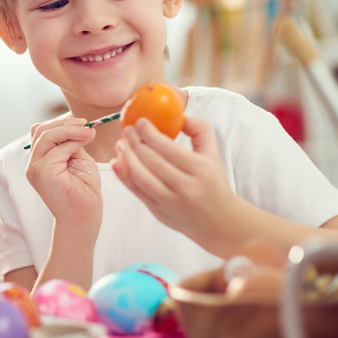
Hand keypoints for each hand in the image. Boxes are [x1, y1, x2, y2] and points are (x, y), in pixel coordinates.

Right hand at [26, 117, 102, 224]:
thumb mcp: (77, 158)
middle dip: (65, 123)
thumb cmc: (83, 190)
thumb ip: (71, 142)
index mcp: (39, 159)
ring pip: (46, 136)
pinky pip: (57, 149)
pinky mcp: (42, 173)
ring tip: (88, 132)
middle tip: (87, 125)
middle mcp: (33, 163)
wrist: (84, 216)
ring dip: (70, 130)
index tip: (83, 123)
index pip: (41, 131)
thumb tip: (77, 123)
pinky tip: (84, 146)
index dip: (60, 122)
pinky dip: (72, 144)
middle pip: (41, 130)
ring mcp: (35, 168)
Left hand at [111, 116, 237, 238]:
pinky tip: (117, 163)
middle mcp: (186, 187)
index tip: (139, 122)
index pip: (170, 149)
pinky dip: (124, 177)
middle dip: (136, 144)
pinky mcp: (160, 213)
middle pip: (154, 163)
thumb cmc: (213, 182)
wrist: (220, 223)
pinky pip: (138, 193)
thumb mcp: (213, 155)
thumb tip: (179, 114)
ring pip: (143, 179)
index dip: (151, 134)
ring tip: (120, 144)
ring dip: (127, 159)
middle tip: (126, 130)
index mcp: (201, 170)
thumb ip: (199, 130)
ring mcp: (171, 203)